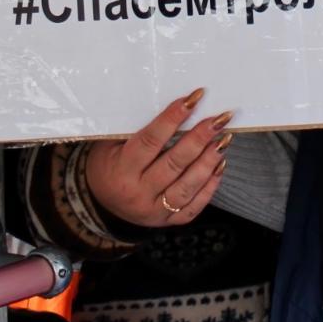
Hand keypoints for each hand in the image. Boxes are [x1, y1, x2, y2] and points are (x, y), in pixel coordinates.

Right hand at [85, 89, 232, 227]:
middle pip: (174, 163)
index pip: (151, 140)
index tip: (193, 99)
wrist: (98, 203)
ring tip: (224, 140)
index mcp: (121, 170)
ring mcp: (154, 211)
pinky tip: (219, 165)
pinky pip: (193, 206)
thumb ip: (137, 129)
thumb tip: (175, 106)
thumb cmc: (107, 164)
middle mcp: (139, 193)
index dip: (173, 118)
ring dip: (209, 161)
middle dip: (199, 138)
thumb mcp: (111, 144)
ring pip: (187, 187)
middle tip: (218, 119)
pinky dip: (210, 186)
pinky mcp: (168, 222)